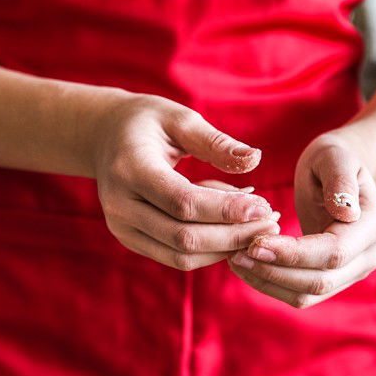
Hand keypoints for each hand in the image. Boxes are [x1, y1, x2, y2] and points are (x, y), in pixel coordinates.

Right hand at [92, 94, 279, 268]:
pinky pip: (175, 257)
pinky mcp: (131, 240)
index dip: (226, 210)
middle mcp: (120, 206)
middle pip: (184, 238)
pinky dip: (210, 250)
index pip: (182, 202)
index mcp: (129, 169)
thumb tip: (255, 159)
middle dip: (234, 235)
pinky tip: (234, 230)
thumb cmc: (146, 122)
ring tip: (258, 227)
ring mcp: (122, 228)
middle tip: (272, 221)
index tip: (265, 206)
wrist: (103, 137)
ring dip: (226, 248)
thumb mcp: (179, 118)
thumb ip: (215, 142)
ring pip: (181, 257)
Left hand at [227, 131, 375, 307]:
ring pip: (307, 294)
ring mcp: (352, 273)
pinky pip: (299, 295)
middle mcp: (369, 256)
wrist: (335, 175)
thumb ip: (340, 180)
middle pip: (320, 281)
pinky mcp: (332, 281)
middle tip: (237, 253)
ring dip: (268, 282)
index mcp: (373, 225)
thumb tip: (346, 212)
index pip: (333, 252)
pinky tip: (246, 266)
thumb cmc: (332, 160)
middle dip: (275, 271)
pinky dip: (270, 284)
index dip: (294, 253)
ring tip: (236, 260)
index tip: (256, 243)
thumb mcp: (334, 157)